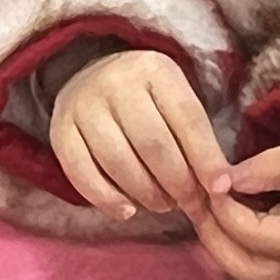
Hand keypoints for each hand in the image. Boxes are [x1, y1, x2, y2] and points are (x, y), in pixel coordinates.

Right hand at [49, 51, 227, 224]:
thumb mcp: (176, 101)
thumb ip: (197, 139)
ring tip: (163, 205)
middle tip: (190, 205)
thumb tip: (218, 188)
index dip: (207, 159)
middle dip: (178, 183)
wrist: (91, 76)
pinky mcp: (59, 130)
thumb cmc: (146, 98)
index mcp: (155, 69)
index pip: (187, 119)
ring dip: (146, 194)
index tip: (220, 190)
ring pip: (119, 162)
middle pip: (153, 144)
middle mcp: (116, 82)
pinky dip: (106, 199)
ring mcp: (83, 105)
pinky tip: (128, 210)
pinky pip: (82, 173)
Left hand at [188, 142, 279, 279]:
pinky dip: (242, 249)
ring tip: (210, 214)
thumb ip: (276, 167)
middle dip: (217, 238)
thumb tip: (228, 179)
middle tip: (199, 205)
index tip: (212, 182)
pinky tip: (233, 223)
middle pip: (250, 269)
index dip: (227, 211)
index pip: (257, 236)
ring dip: (226, 247)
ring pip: (256, 276)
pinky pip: (266, 268)